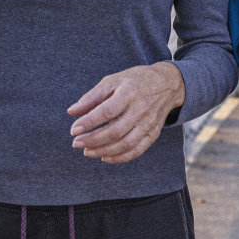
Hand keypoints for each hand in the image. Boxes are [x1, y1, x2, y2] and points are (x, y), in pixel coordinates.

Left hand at [68, 62, 185, 163]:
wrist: (167, 84)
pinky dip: (119, 158)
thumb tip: (72, 112)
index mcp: (129, 92)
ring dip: (103, 151)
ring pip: (125, 144)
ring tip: (87, 151)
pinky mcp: (154, 133)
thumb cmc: (135, 81)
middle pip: (115, 131)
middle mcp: (141, 109)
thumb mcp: (112, 81)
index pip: (107, 111)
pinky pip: (137, 150)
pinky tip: (104, 157)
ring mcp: (149, 123)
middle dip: (93, 140)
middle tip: (76, 143)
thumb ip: (91, 97)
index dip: (89, 122)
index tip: (74, 129)